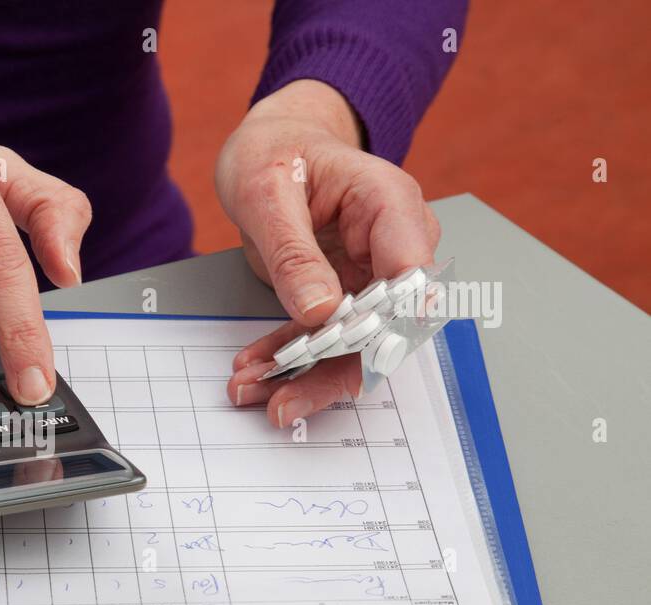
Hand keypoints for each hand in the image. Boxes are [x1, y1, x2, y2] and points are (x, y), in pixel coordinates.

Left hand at [215, 79, 440, 426]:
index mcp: (390, 204)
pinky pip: (323, 338)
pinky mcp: (344, 296)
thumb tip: (321, 310)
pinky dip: (287, 358)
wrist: (271, 146)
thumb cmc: (276, 151)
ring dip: (303, 376)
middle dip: (331, 370)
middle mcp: (393, 245)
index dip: (384, 324)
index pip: (410, 275)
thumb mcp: (267, 192)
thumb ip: (294, 252)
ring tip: (250, 391)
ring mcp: (372, 275)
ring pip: (354, 344)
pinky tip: (253, 372)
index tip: (338, 354)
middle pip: (385, 325)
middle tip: (282, 401)